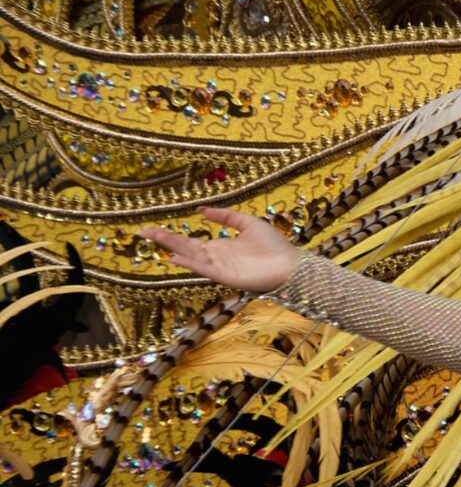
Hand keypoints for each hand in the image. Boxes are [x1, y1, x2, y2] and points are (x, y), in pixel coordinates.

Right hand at [138, 207, 301, 292]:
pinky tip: (175, 257)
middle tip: (142, 231)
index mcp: (219, 247)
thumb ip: (225, 216)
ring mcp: (219, 267)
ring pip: (190, 256)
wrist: (292, 264)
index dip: (170, 236)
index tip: (151, 229)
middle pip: (184, 247)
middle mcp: (215, 258)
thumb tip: (200, 210)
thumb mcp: (247, 223)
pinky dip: (190, 263)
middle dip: (164, 239)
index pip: (189, 241)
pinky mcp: (226, 276)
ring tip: (152, 237)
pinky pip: (204, 269)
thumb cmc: (274, 246)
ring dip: (171, 247)